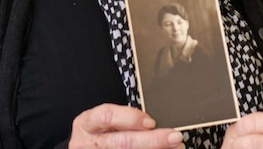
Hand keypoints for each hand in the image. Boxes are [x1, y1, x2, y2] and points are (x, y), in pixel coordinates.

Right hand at [69, 103, 184, 148]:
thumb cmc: (96, 133)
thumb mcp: (102, 122)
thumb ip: (123, 120)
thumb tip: (154, 124)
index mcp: (87, 124)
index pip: (107, 116)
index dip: (130, 118)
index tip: (151, 122)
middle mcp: (87, 143)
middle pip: (122, 142)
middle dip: (152, 140)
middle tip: (174, 137)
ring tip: (175, 147)